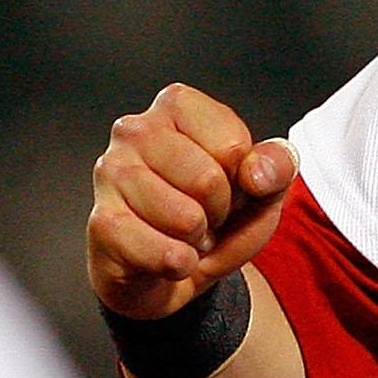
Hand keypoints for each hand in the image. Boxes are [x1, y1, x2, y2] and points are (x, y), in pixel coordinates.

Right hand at [87, 83, 295, 319]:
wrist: (167, 270)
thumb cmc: (211, 217)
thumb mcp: (260, 190)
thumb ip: (276, 169)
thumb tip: (259, 172)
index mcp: (176, 106)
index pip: (233, 145)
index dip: (242, 180)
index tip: (225, 187)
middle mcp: (135, 129)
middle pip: (208, 179)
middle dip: (217, 212)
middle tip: (201, 216)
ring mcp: (111, 173)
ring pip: (186, 218)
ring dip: (196, 241)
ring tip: (181, 234)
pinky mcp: (101, 221)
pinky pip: (165, 254)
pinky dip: (179, 265)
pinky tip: (164, 255)